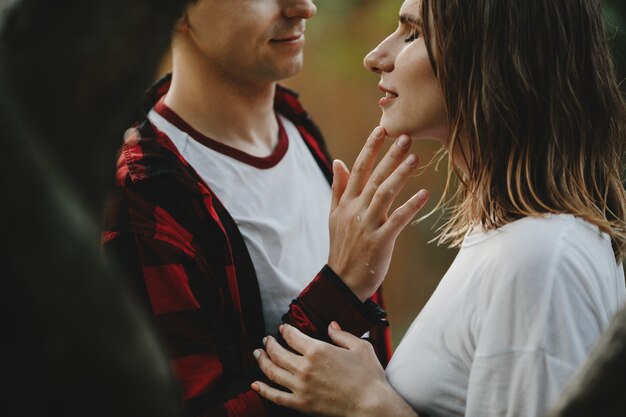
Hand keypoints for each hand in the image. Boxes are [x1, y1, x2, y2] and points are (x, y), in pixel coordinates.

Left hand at [252, 323, 416, 416]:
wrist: (371, 406)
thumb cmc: (369, 376)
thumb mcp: (360, 347)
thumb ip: (342, 334)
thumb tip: (331, 325)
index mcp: (318, 350)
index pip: (292, 336)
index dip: (285, 330)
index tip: (282, 328)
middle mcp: (305, 367)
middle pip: (277, 352)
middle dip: (269, 343)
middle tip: (266, 340)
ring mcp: (301, 387)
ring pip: (272, 371)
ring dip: (261, 361)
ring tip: (257, 354)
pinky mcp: (301, 404)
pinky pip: (276, 396)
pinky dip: (263, 389)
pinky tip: (255, 384)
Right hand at [328, 127, 428, 300]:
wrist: (343, 282)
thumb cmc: (342, 247)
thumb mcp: (334, 216)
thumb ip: (338, 188)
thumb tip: (338, 161)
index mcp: (345, 203)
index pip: (358, 169)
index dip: (370, 148)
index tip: (381, 129)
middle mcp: (355, 211)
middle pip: (374, 177)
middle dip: (390, 156)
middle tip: (407, 137)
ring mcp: (367, 226)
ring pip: (384, 194)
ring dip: (400, 174)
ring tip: (416, 158)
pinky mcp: (379, 241)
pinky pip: (397, 220)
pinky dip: (410, 206)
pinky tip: (424, 194)